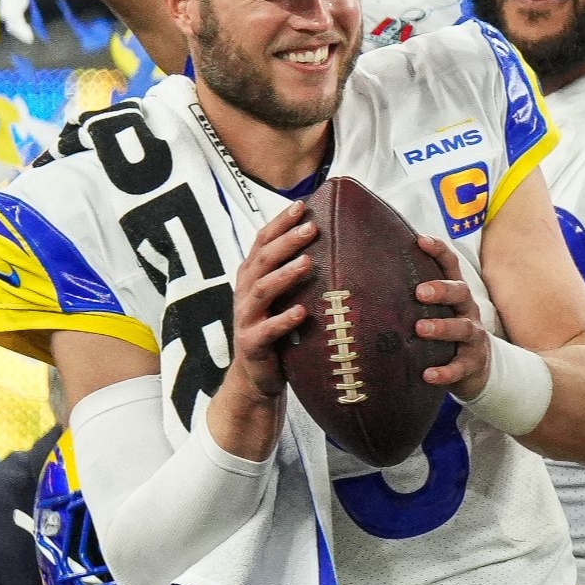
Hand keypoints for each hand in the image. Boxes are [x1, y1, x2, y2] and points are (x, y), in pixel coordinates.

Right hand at [210, 202, 317, 458]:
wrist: (257, 378)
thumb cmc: (278, 330)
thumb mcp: (286, 297)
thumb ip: (300, 272)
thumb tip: (339, 240)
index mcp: (253, 277)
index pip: (262, 243)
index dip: (279, 223)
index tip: (303, 205)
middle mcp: (245, 293)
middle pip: (262, 260)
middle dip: (286, 241)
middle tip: (311, 227)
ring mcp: (246, 319)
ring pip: (261, 290)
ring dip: (284, 274)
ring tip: (308, 261)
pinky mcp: (251, 344)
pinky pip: (266, 330)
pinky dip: (283, 320)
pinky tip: (303, 312)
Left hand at [411, 234, 494, 394]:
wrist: (475, 369)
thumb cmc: (444, 334)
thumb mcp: (434, 312)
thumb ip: (410, 299)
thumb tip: (363, 279)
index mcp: (455, 296)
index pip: (450, 266)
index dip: (438, 251)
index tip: (420, 240)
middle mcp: (466, 311)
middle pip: (461, 292)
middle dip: (442, 289)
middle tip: (420, 291)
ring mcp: (472, 337)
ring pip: (463, 328)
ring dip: (442, 327)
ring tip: (421, 328)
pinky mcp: (472, 363)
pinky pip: (461, 366)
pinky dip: (446, 371)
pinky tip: (428, 374)